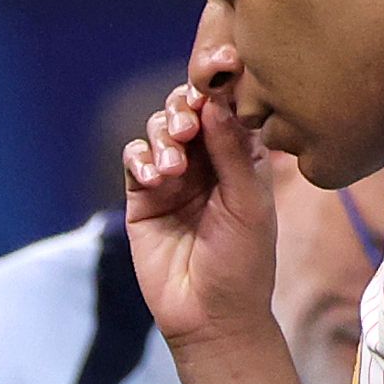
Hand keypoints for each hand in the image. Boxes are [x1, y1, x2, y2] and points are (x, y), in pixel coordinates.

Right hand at [124, 84, 280, 352]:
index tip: (220, 67)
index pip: (228, 107)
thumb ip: (232, 152)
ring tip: (173, 167)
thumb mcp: (248, 204)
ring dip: (163, 137)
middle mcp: (208, 161)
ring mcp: (174, 177)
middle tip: (188, 128)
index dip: (221, 84)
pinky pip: (135, 159)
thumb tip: (215, 101)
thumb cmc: (242, 263)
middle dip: (185, 108)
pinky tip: (154, 179)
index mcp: (242, 157)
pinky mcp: (144, 197)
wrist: (210, 316)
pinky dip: (141, 159)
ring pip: (160, 129)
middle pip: (188, 108)